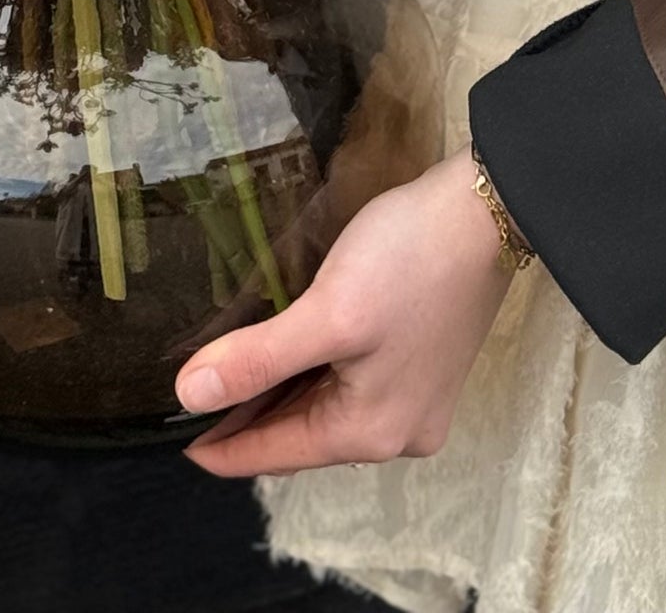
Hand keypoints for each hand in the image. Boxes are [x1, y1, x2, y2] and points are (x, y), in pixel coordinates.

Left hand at [176, 152, 513, 477]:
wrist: (487, 212)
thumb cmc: (408, 260)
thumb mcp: (326, 311)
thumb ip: (257, 359)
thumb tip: (189, 395)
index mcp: (369, 433)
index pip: (276, 453)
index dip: (222, 446)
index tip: (178, 441)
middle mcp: (397, 433)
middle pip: (304, 435)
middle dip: (250, 418)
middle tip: (195, 394)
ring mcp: (417, 402)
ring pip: (329, 410)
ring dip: (282, 395)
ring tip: (231, 372)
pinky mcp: (426, 367)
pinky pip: (354, 388)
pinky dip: (316, 377)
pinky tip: (293, 351)